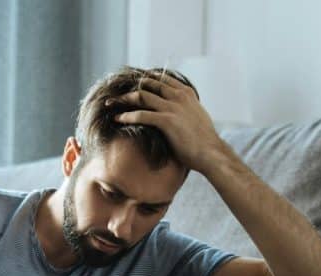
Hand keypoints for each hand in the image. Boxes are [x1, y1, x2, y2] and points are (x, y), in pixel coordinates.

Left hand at [107, 73, 227, 174]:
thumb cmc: (203, 139)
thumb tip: (179, 110)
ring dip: (123, 99)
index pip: (162, 79)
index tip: (132, 83)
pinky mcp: (167, 121)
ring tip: (110, 103)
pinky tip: (117, 119)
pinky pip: (141, 115)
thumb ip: (186, 108)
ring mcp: (173, 107)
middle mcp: (179, 96)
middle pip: (149, 85)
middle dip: (130, 87)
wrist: (210, 152)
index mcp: (186, 93)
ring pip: (142, 96)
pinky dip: (127, 116)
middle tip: (116, 93)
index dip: (145, 80)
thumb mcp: (197, 116)